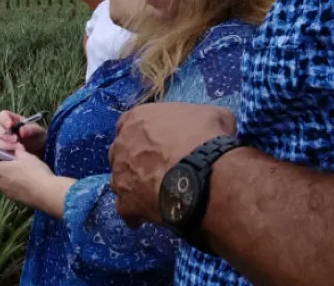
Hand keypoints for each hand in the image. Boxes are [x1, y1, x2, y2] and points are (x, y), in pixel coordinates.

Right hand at [0, 110, 45, 156]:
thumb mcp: (38, 132)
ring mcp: (4, 141)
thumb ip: (31, 129)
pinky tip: (17, 155)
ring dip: (7, 145)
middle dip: (4, 133)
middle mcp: (6, 129)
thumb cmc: (39, 137)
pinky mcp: (5, 152)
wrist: (42, 152)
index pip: (3, 115)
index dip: (4, 119)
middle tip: (15, 139)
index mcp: (13, 120)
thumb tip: (21, 131)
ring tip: (20, 148)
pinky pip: (1, 152)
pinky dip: (8, 153)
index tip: (10, 125)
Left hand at [0, 143, 56, 208]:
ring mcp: (7, 192)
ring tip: (18, 169)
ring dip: (5, 174)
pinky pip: (10, 188)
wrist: (48, 194)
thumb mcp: (26, 156)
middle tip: (5, 159)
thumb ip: (17, 152)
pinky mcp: (15, 199)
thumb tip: (14, 150)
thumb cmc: (35, 171)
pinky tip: (25, 180)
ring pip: (1, 180)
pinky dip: (13, 183)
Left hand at [108, 102, 235, 227]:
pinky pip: (125, 209)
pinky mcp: (125, 201)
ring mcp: (120, 174)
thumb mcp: (214, 116)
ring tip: (152, 193)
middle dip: (134, 159)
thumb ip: (204, 118)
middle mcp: (121, 144)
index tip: (156, 143)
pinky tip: (147, 217)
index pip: (131, 123)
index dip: (143, 135)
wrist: (202, 173)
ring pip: (119, 179)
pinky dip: (134, 214)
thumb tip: (213, 124)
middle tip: (155, 168)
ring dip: (131, 185)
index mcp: (137, 119)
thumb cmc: (205, 139)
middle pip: (122, 151)